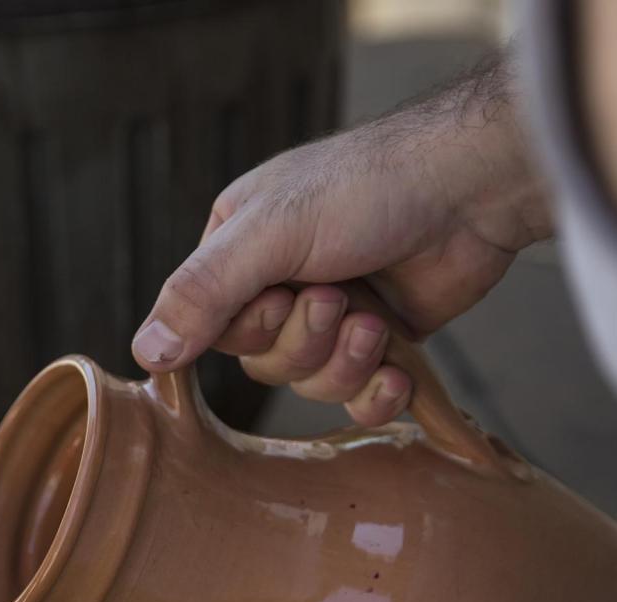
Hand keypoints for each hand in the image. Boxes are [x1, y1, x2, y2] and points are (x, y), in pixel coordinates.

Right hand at [131, 54, 550, 424]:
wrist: (472, 188)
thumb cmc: (368, 189)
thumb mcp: (271, 234)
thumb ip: (203, 293)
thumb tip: (144, 354)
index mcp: (239, 247)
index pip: (210, 325)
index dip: (248, 329)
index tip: (280, 298)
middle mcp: (281, 281)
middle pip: (261, 361)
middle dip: (303, 343)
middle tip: (337, 299)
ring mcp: (335, 314)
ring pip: (309, 382)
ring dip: (345, 363)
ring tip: (376, 322)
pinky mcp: (385, 342)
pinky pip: (358, 399)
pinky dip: (376, 394)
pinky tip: (398, 372)